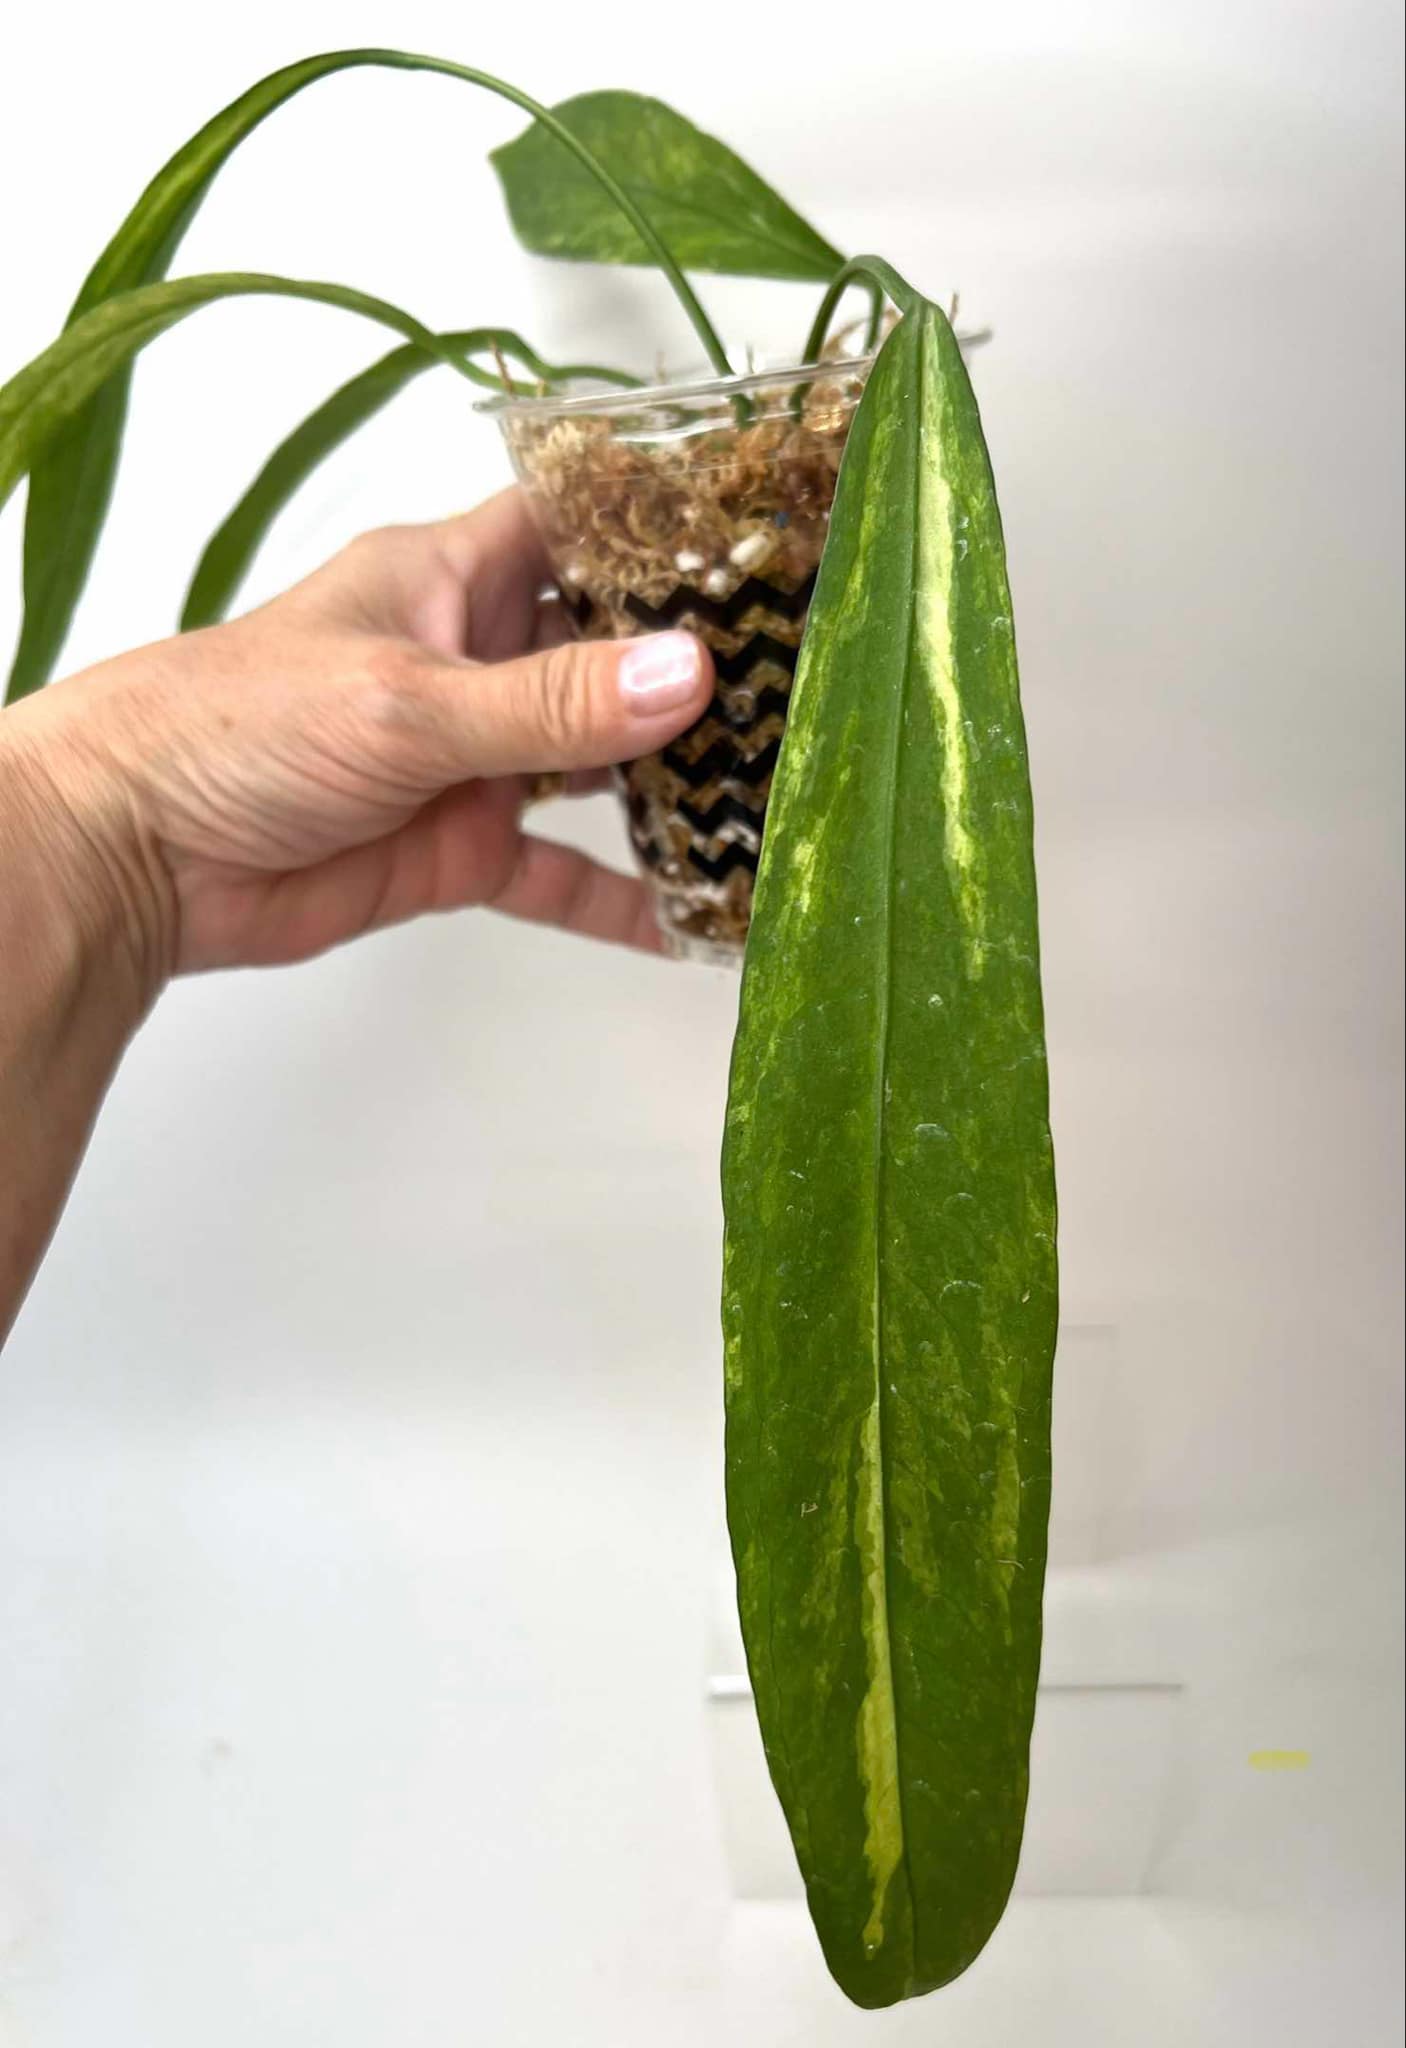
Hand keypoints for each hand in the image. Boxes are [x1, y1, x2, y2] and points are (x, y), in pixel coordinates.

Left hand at [4, 489, 712, 995]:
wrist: (140, 853)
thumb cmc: (241, 728)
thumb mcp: (409, 699)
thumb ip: (551, 700)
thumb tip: (689, 674)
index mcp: (454, 578)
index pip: (581, 524)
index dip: (667, 521)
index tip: (769, 535)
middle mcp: (478, 658)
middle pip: (613, 650)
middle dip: (700, 666)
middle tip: (811, 683)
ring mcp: (477, 759)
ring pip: (601, 767)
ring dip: (674, 784)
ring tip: (779, 796)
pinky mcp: (461, 848)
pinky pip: (558, 873)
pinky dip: (615, 897)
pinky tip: (689, 922)